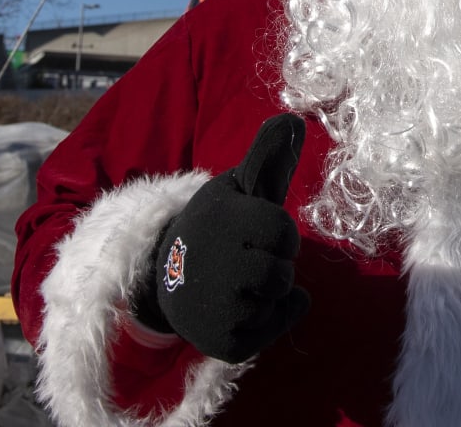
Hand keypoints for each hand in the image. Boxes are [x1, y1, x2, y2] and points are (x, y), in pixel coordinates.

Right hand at [133, 114, 310, 363]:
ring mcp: (215, 308)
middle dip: (276, 261)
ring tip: (243, 279)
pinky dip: (273, 316)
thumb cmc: (216, 226)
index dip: (279, 232)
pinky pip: (274, 327)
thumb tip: (293, 119)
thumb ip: (268, 156)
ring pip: (278, 297)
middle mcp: (214, 266)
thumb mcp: (237, 186)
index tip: (257, 231)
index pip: (282, 232)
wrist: (167, 277)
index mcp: (221, 222)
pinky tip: (246, 304)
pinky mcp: (221, 341)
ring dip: (273, 288)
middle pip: (282, 270)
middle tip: (248, 257)